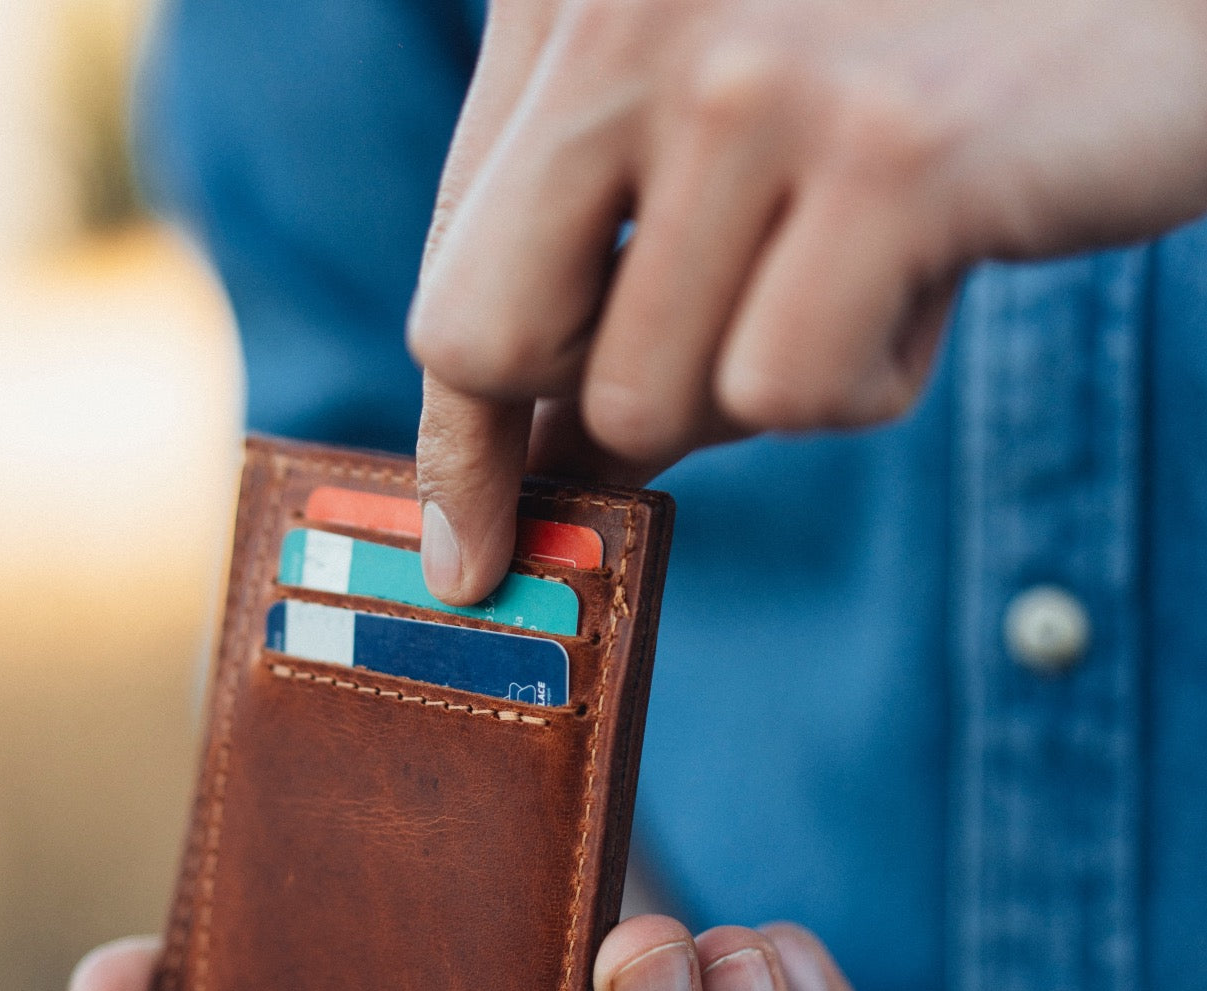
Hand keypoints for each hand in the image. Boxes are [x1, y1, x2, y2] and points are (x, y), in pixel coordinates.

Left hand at [408, 0, 1206, 603]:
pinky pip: (786, 395)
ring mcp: (755, 77)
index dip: (463, 431)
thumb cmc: (909, 72)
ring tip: (863, 250)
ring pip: (643, 402)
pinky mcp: (891, 158)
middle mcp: (624, 5)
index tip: (468, 546)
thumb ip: (595, 265)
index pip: (449, 279)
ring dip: (759, 379)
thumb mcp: (709, 128)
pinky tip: (931, 262)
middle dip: (592, 414)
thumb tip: (526, 468)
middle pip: (492, 350)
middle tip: (715, 358)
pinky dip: (868, 374)